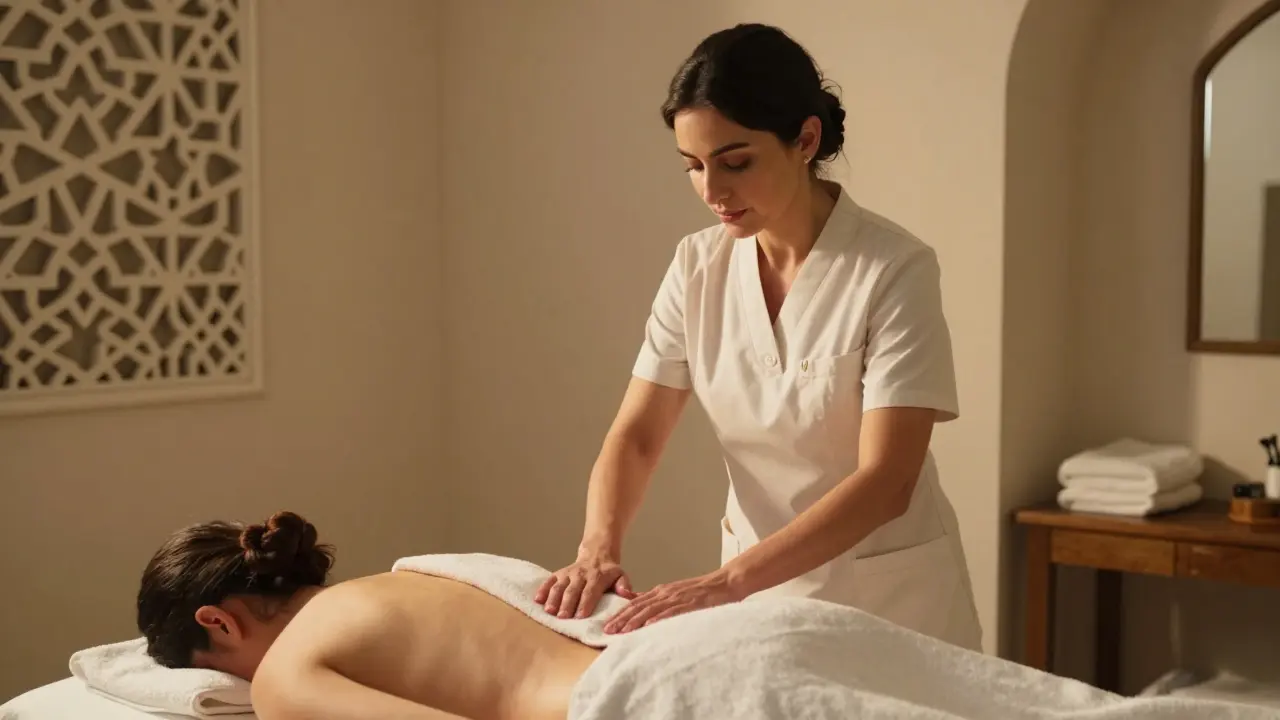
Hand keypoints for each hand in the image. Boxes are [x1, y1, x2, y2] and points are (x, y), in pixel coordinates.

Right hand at [535, 553, 636, 618]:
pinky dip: (543, 589)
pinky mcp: (559, 574)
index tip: (580, 616)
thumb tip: (626, 593)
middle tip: (562, 617)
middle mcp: (581, 575)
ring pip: (559, 586)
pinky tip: (538, 599)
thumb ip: (624, 585)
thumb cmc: (609, 573)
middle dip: (567, 604)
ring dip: (553, 599)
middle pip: (573, 590)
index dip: (585, 603)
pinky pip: (549, 580)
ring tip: (549, 611)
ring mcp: (568, 574)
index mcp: (597, 577)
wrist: (596, 555)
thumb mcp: (621, 576)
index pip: (590, 591)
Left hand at [602, 570, 738, 633]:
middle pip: (639, 607)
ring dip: (635, 621)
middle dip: (622, 619)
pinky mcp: (690, 603)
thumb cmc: (701, 591)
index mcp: (661, 591)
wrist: (725, 582)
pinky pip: (672, 611)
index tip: (607, 625)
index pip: (635, 603)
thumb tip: (636, 601)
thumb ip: (656, 598)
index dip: (620, 614)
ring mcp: (678, 598)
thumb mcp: (674, 592)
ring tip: (623, 631)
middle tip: (608, 631)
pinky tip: (649, 626)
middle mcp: (666, 593)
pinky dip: (659, 618)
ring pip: (651, 610)